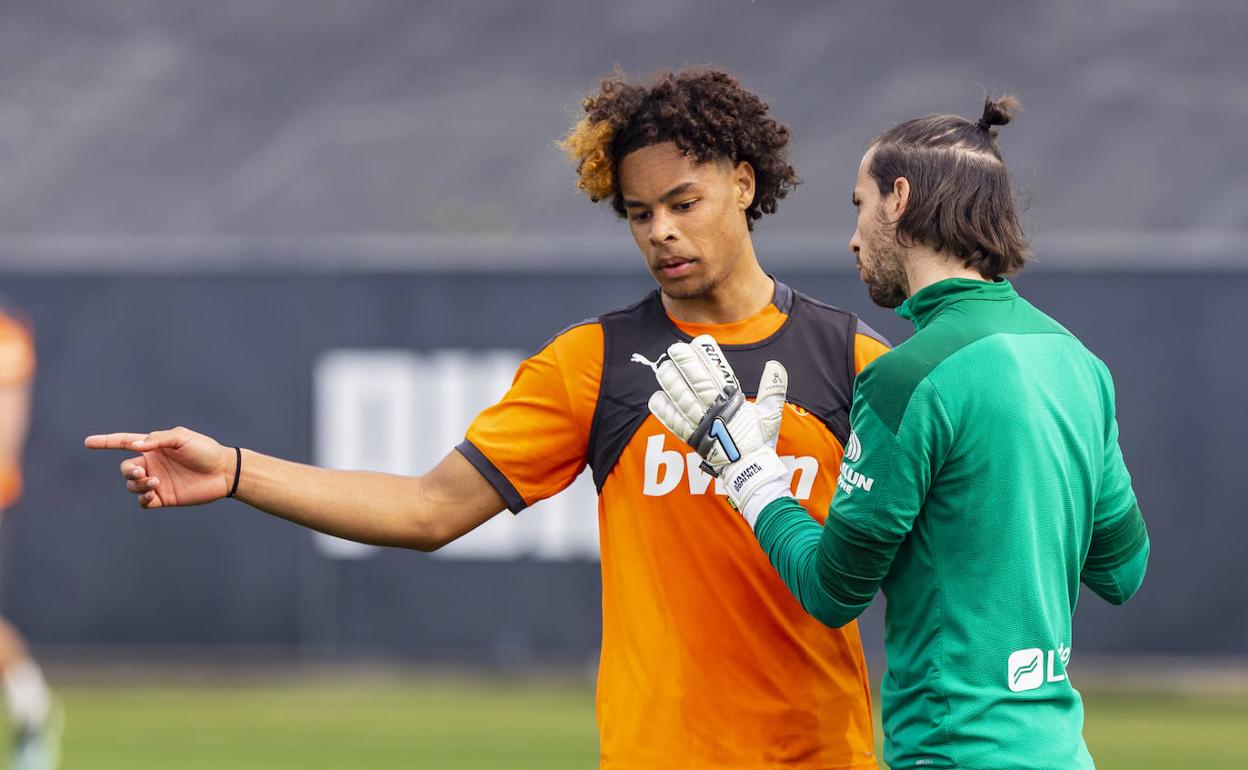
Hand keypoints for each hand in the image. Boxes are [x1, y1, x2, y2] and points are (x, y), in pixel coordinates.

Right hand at [84, 427, 234, 507]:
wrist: (224, 472)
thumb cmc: (205, 450)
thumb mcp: (182, 438)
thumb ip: (158, 440)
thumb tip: (135, 446)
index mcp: (154, 447)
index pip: (124, 443)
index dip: (106, 442)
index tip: (87, 443)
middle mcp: (152, 464)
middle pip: (125, 469)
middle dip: (128, 472)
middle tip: (142, 473)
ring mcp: (157, 482)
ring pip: (132, 486)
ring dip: (137, 485)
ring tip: (155, 483)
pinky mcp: (164, 498)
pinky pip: (143, 501)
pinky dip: (142, 498)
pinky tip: (153, 494)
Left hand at [647, 334, 792, 524]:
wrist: (749, 471)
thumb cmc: (759, 442)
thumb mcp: (770, 414)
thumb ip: (773, 389)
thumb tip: (774, 365)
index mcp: (734, 404)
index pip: (718, 374)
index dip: (708, 358)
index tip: (700, 343)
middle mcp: (716, 413)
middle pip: (696, 383)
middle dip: (685, 365)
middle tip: (674, 350)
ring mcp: (702, 426)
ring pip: (682, 400)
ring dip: (671, 383)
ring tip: (662, 368)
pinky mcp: (692, 440)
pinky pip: (674, 423)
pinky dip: (664, 411)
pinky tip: (656, 398)